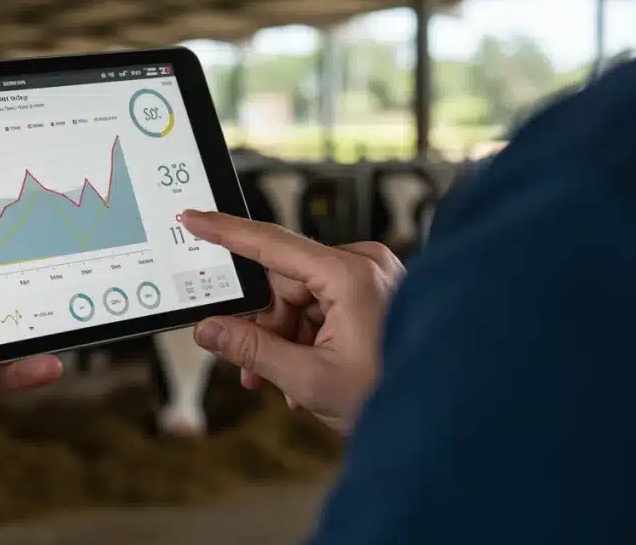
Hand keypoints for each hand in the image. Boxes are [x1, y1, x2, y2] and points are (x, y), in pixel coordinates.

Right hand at [181, 210, 402, 433]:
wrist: (442, 416)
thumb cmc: (389, 396)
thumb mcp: (307, 378)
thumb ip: (251, 349)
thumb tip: (209, 329)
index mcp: (350, 275)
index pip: (272, 244)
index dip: (226, 232)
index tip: (193, 218)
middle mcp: (363, 263)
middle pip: (284, 281)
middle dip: (267, 326)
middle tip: (255, 370)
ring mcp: (371, 275)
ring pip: (300, 296)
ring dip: (287, 338)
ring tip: (290, 384)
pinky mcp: (374, 289)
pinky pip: (322, 303)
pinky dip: (309, 335)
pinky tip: (310, 371)